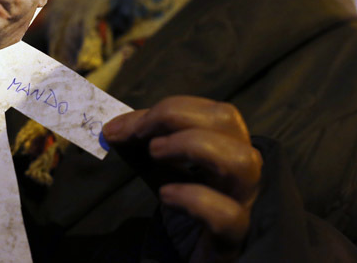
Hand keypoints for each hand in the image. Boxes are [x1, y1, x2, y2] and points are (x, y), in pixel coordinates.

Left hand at [102, 96, 261, 258]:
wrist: (202, 260)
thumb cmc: (185, 210)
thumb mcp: (162, 172)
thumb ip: (142, 149)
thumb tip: (113, 128)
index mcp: (228, 147)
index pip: (210, 111)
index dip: (168, 109)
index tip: (121, 125)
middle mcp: (242, 170)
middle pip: (230, 121)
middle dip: (176, 116)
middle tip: (140, 134)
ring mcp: (243, 203)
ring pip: (241, 161)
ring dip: (191, 145)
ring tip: (155, 153)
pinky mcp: (233, 239)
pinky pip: (227, 214)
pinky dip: (194, 198)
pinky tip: (167, 196)